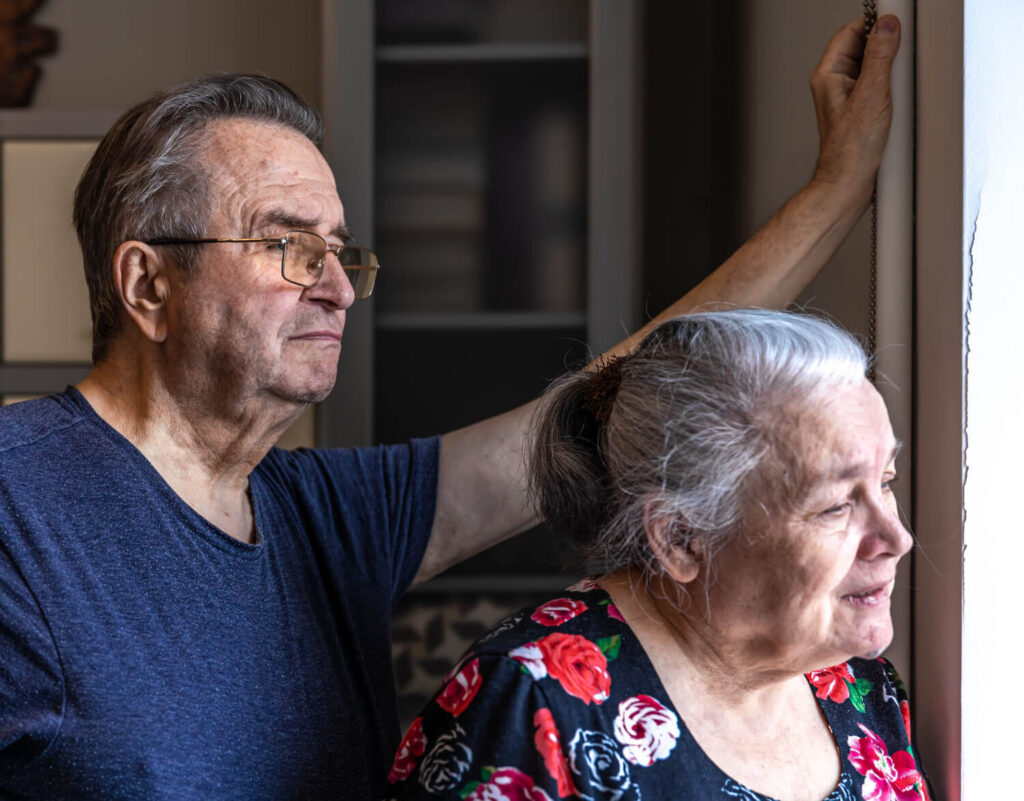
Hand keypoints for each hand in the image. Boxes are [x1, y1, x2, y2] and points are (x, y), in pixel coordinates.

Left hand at [809, 15, 900, 204]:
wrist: (849, 181)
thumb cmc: (851, 149)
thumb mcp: (871, 95)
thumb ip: (879, 56)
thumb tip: (886, 25)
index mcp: (828, 75)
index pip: (850, 31)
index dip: (874, 25)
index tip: (895, 24)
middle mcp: (833, 84)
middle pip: (862, 47)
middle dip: (884, 49)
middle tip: (898, 59)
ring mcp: (845, 96)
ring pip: (871, 66)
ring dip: (889, 70)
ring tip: (895, 87)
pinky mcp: (858, 109)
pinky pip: (876, 85)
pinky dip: (890, 87)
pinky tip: (896, 101)